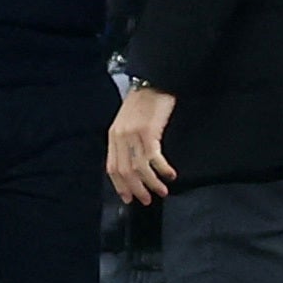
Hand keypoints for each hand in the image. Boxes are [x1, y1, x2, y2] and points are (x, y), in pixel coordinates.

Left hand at [107, 87, 177, 204]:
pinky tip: (169, 174)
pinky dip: (162, 170)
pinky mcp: (148, 132)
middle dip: (136, 189)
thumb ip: (126, 142)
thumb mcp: (128, 122)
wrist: (154, 82)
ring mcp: (133, 134)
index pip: (112, 168)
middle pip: (125, 172)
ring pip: (139, 169)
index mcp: (113, 135)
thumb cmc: (144, 102)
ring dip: (151, 184)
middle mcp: (120, 136)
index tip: (129, 199)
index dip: (120, 186)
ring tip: (161, 191)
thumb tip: (132, 167)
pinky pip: (154, 159)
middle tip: (147, 200)